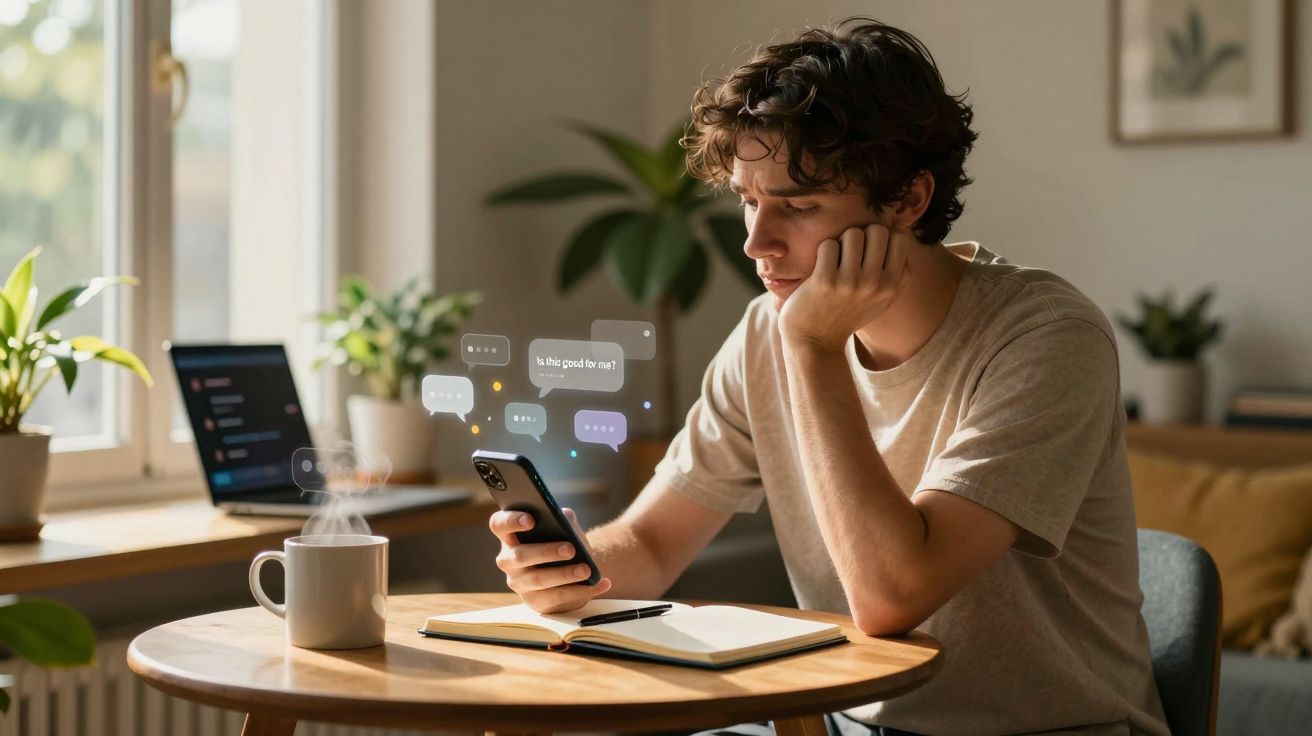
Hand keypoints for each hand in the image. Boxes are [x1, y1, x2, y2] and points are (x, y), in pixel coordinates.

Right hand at [489, 507, 611, 613]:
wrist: (575, 566)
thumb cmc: (563, 541)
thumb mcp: (562, 527)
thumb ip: (561, 518)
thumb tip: (564, 517)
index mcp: (510, 536)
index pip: (499, 524)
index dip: (511, 520)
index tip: (531, 519)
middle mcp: (508, 560)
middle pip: (520, 555)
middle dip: (546, 552)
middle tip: (570, 549)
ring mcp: (519, 583)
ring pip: (538, 579)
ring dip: (564, 574)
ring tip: (586, 569)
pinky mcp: (535, 601)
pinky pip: (557, 597)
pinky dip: (581, 591)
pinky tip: (601, 584)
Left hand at [778, 224, 911, 351]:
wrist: (815, 341)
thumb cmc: (847, 314)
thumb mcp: (882, 301)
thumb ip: (898, 274)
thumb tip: (902, 236)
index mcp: (891, 286)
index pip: (899, 237)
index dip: (882, 237)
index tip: (869, 249)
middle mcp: (875, 284)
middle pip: (876, 230)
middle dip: (861, 235)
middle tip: (850, 252)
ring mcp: (850, 282)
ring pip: (852, 234)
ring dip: (841, 242)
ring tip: (836, 259)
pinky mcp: (825, 281)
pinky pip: (829, 245)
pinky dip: (824, 251)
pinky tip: (821, 266)